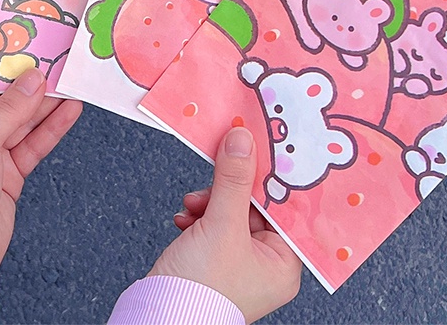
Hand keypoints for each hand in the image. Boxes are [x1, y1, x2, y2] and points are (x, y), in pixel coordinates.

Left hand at [0, 67, 81, 271]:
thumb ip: (9, 109)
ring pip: (21, 118)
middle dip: (27, 80)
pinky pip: (33, 142)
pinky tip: (70, 109)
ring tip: (70, 78)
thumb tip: (35, 78)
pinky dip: (52, 126)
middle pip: (0, 97)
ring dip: (45, 101)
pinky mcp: (7, 171)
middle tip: (55, 56)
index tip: (21, 42)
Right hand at [148, 127, 301, 322]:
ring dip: (210, 201)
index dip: (272, 178)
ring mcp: (239, 262)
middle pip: (256, 206)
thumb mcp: (221, 225)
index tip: (262, 150)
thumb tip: (242, 140)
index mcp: (283, 264)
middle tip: (219, 170)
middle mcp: (266, 264)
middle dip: (231, 189)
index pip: (287, 208)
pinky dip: (199, 215)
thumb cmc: (200, 290)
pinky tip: (187, 216)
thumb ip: (233, 179)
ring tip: (195, 204)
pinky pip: (213, 224)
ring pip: (231, 211)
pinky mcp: (214, 259)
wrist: (159, 317)